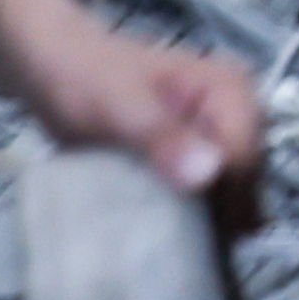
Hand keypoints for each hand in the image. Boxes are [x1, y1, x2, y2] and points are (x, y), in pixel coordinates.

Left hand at [31, 15, 271, 240]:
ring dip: (194, 227)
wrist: (55, 65)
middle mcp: (239, 117)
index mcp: (233, 91)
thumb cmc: (83, 75)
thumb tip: (206, 175)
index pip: (244, 166)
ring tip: (149, 233)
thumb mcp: (116, 104)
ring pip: (227, 203)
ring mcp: (220, 141)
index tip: (166, 227)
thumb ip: (160, 135)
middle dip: (207, 220)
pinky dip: (186, 223)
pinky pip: (207, 204)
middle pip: (241, 189)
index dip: (214, 203)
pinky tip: (155, 230)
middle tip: (152, 234)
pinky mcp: (199, 163)